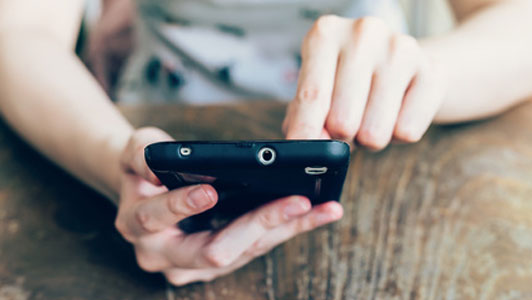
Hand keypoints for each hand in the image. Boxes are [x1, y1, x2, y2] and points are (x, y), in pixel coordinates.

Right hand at [114, 127, 343, 284]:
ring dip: (286, 227)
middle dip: (258, 224)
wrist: (149, 195)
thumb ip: (140, 153)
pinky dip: (290, 228)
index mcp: (137, 225)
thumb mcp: (134, 151)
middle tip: (296, 200)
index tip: (211, 192)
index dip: (182, 206)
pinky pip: (260, 247)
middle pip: (214, 250)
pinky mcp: (224, 261)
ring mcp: (196, 265)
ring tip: (323, 207)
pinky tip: (319, 213)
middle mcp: (164, 255)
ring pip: (246, 252)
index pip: (155, 219)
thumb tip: (159, 162)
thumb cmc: (145, 169)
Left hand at [283, 15, 446, 149]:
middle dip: (341, 136)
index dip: (306, 130)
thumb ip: (306, 117)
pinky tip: (395, 113)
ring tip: (369, 117)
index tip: (304, 152)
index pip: (312, 95)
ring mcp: (401, 49)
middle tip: (345, 125)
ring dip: (368, 139)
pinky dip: (397, 136)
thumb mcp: (319, 91)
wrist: (403, 63)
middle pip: (343, 119)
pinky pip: (407, 132)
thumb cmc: (348, 81)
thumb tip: (310, 145)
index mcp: (326, 34)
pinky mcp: (433, 71)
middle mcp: (363, 33)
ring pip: (375, 132)